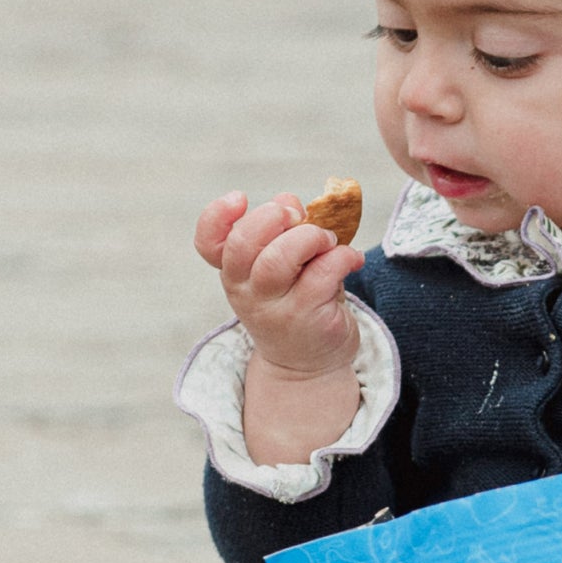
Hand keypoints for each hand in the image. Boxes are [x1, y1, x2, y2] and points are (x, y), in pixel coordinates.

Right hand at [196, 191, 364, 376]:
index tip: (240, 198)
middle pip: (243, 244)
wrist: (307, 364)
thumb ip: (284, 232)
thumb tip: (289, 201)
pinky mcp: (307, 318)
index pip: (209, 243)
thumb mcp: (284, 267)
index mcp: (235, 272)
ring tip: (328, 240)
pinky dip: (343, 256)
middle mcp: (247, 291)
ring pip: (279, 259)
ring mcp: (274, 308)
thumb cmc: (297, 302)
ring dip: (310, 237)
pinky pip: (323, 273)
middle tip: (299, 216)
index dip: (217, 216)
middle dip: (273, 217)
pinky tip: (352, 259)